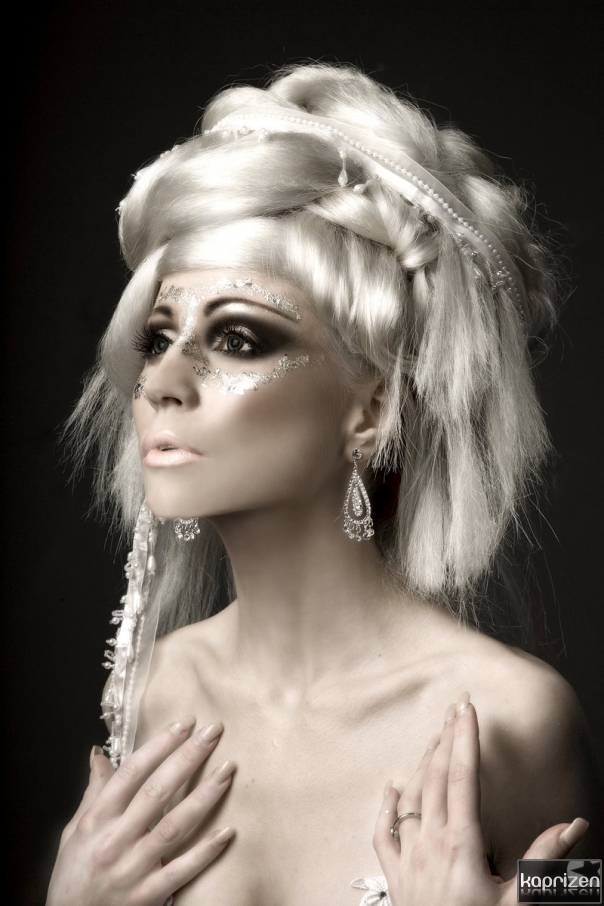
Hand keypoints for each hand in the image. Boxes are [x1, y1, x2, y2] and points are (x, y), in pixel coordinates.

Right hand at [47, 716, 234, 905]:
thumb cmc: (73, 877)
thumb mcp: (75, 831)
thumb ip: (93, 792)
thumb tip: (99, 754)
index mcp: (97, 820)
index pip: (131, 773)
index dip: (159, 745)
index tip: (184, 723)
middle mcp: (114, 841)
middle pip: (157, 791)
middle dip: (188, 758)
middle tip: (213, 732)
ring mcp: (132, 870)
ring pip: (174, 826)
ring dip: (204, 796)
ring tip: (228, 771)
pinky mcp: (147, 896)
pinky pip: (182, 870)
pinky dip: (205, 851)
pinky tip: (228, 831)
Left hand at [373, 694, 588, 905]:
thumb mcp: (519, 903)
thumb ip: (544, 861)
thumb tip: (574, 825)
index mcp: (461, 844)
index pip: (463, 777)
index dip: (465, 739)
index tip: (467, 709)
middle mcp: (429, 843)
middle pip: (435, 776)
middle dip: (445, 739)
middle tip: (454, 710)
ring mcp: (407, 858)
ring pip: (411, 796)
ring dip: (422, 764)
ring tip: (434, 738)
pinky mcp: (394, 877)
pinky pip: (383, 832)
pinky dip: (386, 806)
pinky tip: (391, 788)